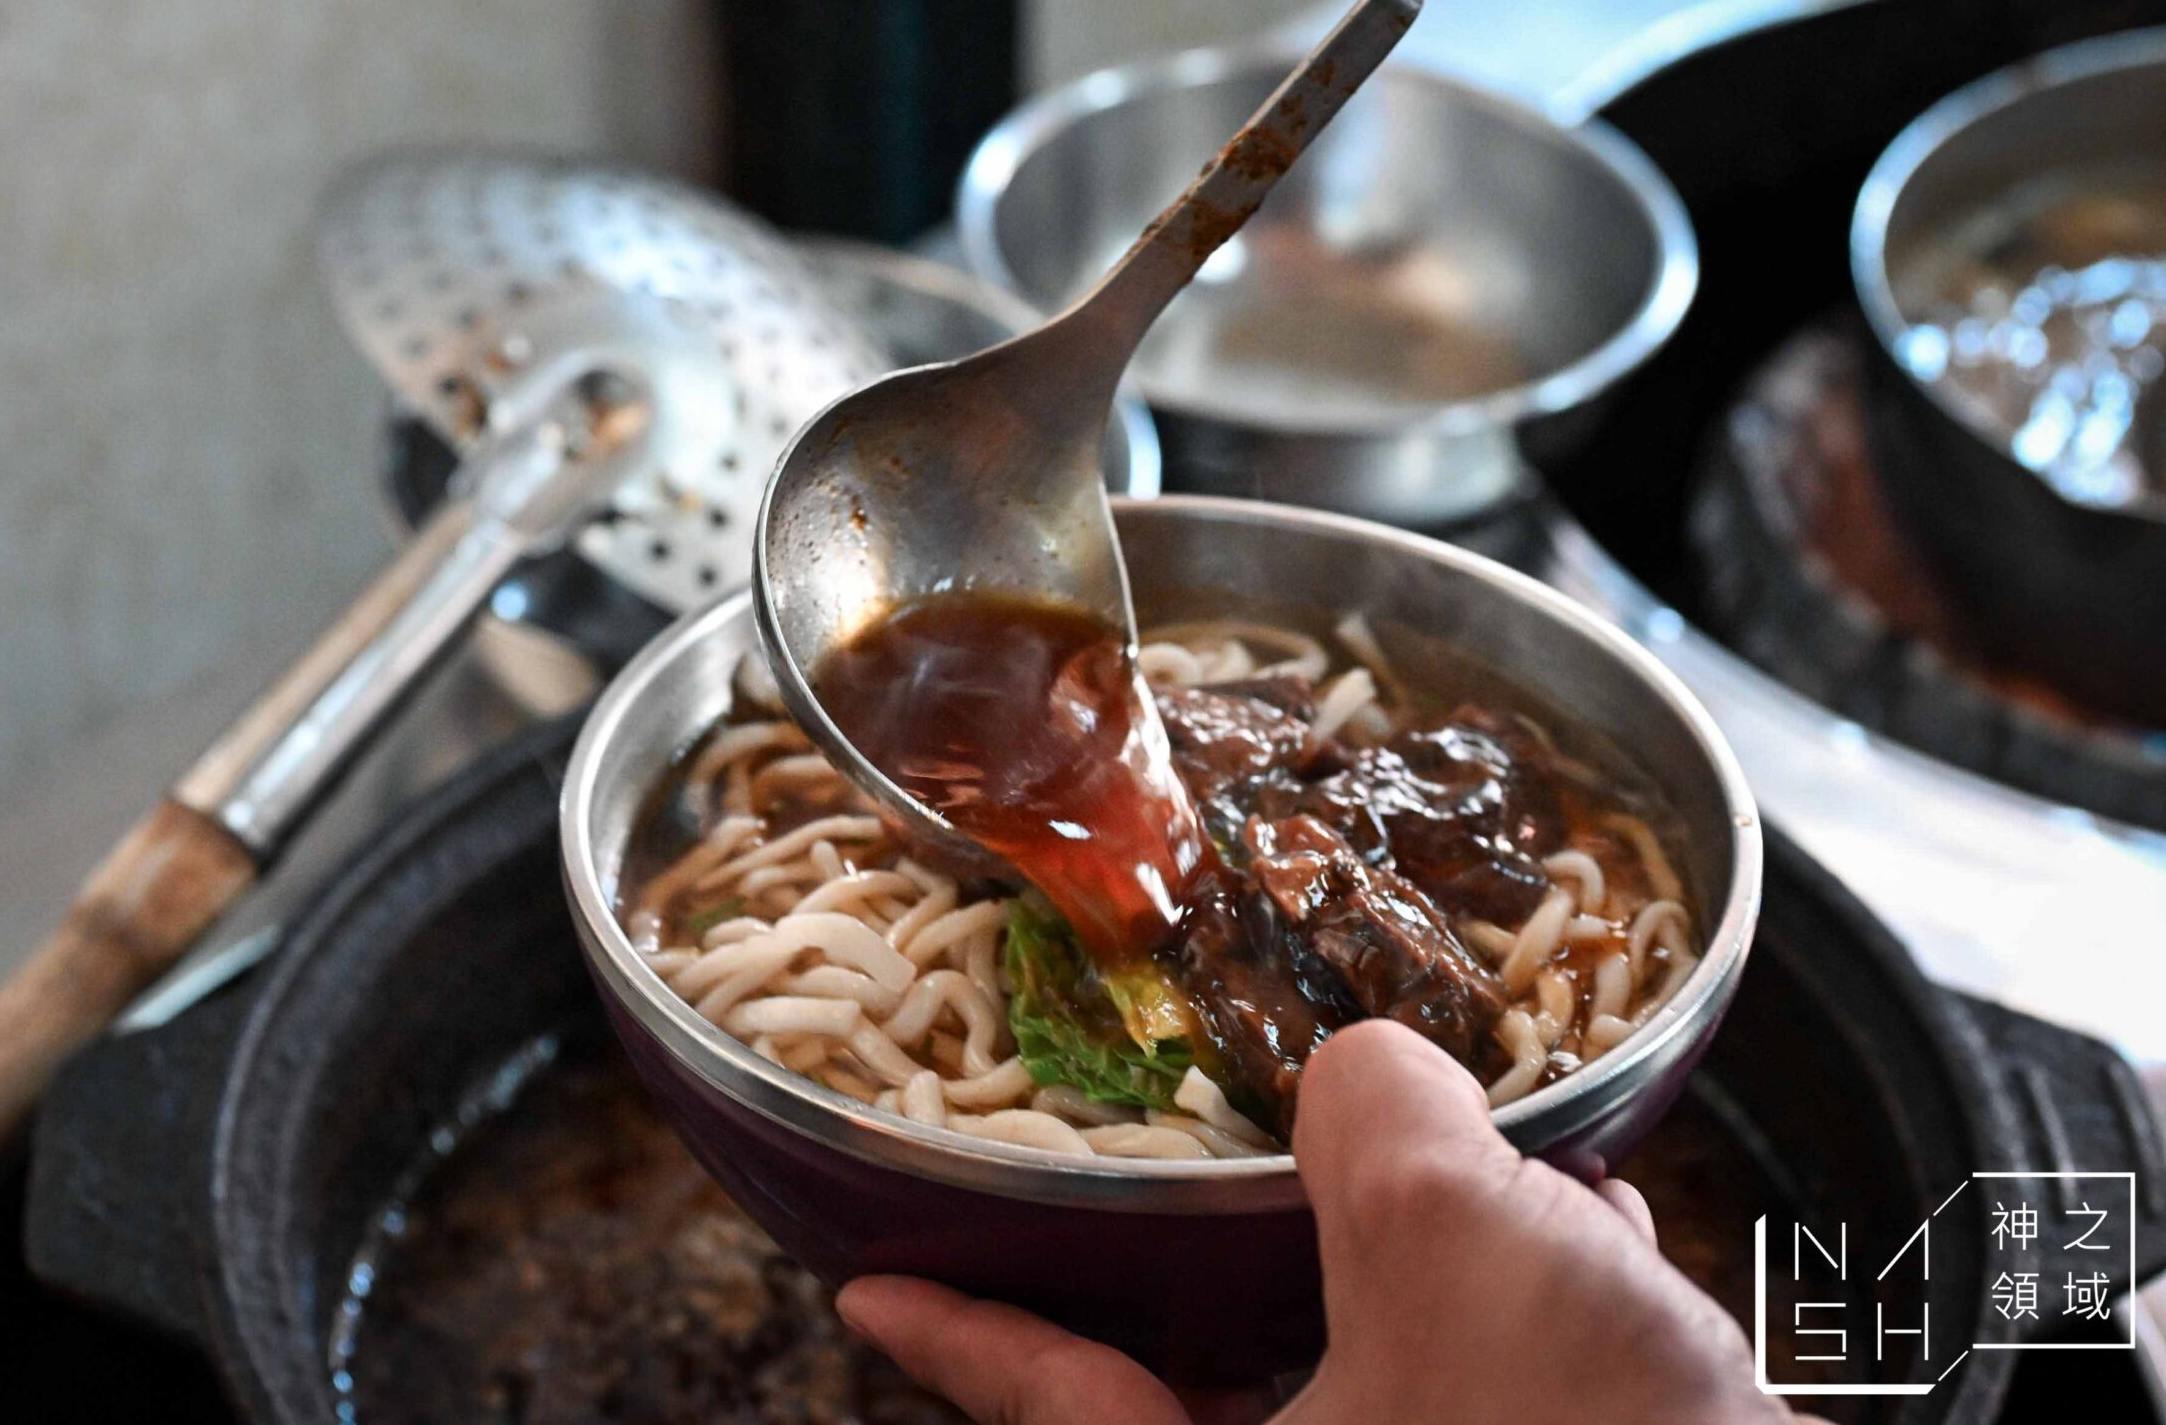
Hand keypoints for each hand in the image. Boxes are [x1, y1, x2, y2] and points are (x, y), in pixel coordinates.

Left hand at [835, 1021, 1788, 1424]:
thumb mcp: (1446, 1238)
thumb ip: (1374, 1117)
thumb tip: (1363, 1061)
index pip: (1049, 1398)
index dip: (952, 1328)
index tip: (863, 1286)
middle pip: (1219, 1374)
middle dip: (1236, 1249)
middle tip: (1198, 1158)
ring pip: (1382, 1375)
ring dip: (1410, 1257)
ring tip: (1439, 1149)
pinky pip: (1504, 1397)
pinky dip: (1527, 1307)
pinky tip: (1589, 1225)